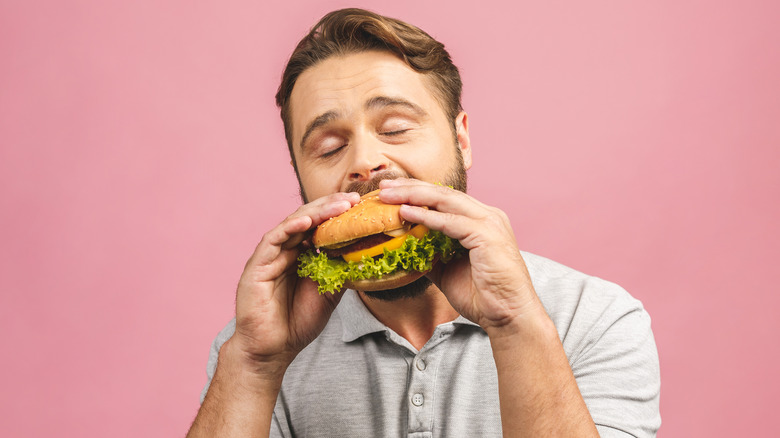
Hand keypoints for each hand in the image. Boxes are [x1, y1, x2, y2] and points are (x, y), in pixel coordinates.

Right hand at [231, 191, 360, 374]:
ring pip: (293, 224)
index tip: (361, 206)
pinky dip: (290, 228)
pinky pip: (273, 240)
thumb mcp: (329, 293)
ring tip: (339, 206)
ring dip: (316, 213)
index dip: (338, 215)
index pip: (320, 227)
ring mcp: (270, 256)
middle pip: (308, 219)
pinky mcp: (257, 265)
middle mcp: (285, 251)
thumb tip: (364, 254)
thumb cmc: (298, 323)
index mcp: (300, 255)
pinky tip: (308, 222)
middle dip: (331, 207)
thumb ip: (341, 272)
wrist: (274, 350)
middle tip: (354, 199)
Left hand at [378, 179, 542, 331]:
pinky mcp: (487, 236)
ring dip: (413, 196)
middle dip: (410, 187)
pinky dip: (427, 216)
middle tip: (384, 186)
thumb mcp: (447, 270)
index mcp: (480, 220)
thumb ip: (429, 254)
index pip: (444, 198)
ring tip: (388, 195)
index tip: (390, 191)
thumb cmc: (483, 296)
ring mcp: (490, 223)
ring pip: (445, 201)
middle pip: (443, 193)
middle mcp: (487, 216)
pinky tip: (406, 213)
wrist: (508, 317)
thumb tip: (403, 249)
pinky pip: (451, 222)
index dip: (416, 191)